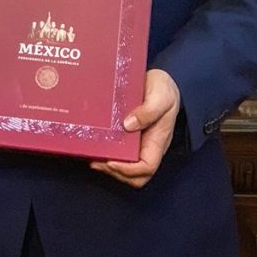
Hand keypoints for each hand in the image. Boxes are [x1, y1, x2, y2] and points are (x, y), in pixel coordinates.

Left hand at [89, 69, 180, 188]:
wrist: (162, 82)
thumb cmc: (165, 90)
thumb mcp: (161, 96)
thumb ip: (148, 111)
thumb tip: (128, 125)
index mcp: (158, 141)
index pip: (147, 167)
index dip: (128, 170)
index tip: (111, 162)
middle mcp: (148, 146)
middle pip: (136, 175)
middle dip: (115, 172)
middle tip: (96, 162)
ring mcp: (139, 143)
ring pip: (126, 168)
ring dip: (108, 167)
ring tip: (91, 156)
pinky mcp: (129, 136)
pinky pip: (120, 153)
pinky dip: (107, 155)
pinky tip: (95, 146)